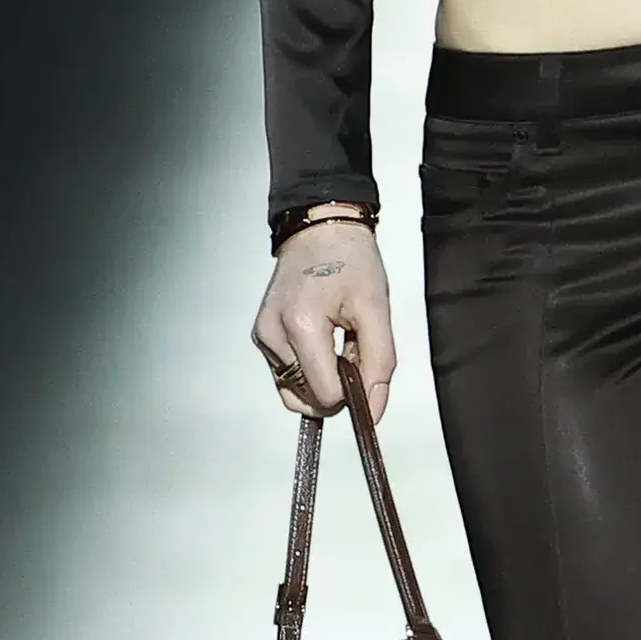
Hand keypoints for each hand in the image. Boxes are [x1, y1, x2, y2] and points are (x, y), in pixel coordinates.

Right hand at [251, 220, 396, 421]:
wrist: (321, 228)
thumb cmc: (350, 260)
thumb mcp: (377, 310)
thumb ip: (379, 365)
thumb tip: (373, 410)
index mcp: (301, 325)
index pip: (326, 395)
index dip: (352, 390)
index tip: (363, 363)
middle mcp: (273, 334)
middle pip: (306, 399)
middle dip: (335, 387)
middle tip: (351, 350)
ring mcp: (263, 336)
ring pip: (294, 392)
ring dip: (321, 380)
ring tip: (337, 343)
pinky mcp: (261, 336)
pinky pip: (286, 375)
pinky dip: (308, 370)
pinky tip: (322, 342)